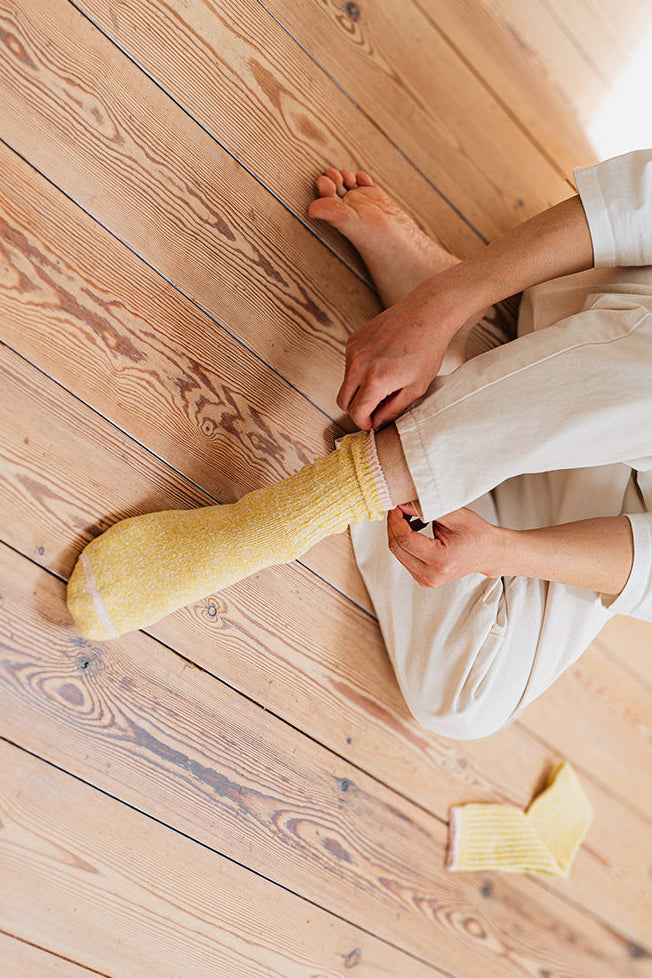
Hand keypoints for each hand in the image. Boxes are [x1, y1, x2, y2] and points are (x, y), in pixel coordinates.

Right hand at [337, 281, 461, 430]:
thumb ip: (393, 410)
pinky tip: (381, 362)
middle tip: (375, 408)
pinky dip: (360, 370)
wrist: (427, 313)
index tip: (372, 423)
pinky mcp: (354, 339)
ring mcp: (354, 350)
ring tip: (384, 380)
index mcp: (375, 380)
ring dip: (359, 388)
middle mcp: (359, 365)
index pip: (356, 413)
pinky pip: (349, 364)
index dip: (364, 423)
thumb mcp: (416, 387)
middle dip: (357, 409)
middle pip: (342, 401)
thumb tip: (376, 421)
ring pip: (345, 382)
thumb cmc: (427, 349)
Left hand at [387, 507, 501, 586]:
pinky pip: (405, 557)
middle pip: (397, 548)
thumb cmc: (477, 534)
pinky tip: (415, 529)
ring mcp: (426, 580)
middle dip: (394, 525)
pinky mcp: (423, 579)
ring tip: (410, 516)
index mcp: (440, 561)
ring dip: (399, 533)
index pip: (405, 540)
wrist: (489, 553)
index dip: (396, 520)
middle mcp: (431, 575)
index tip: (395, 506)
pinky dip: (405, 542)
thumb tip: (403, 504)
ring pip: (398, 553)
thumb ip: (427, 509)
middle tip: (398, 507)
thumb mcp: (454, 515)